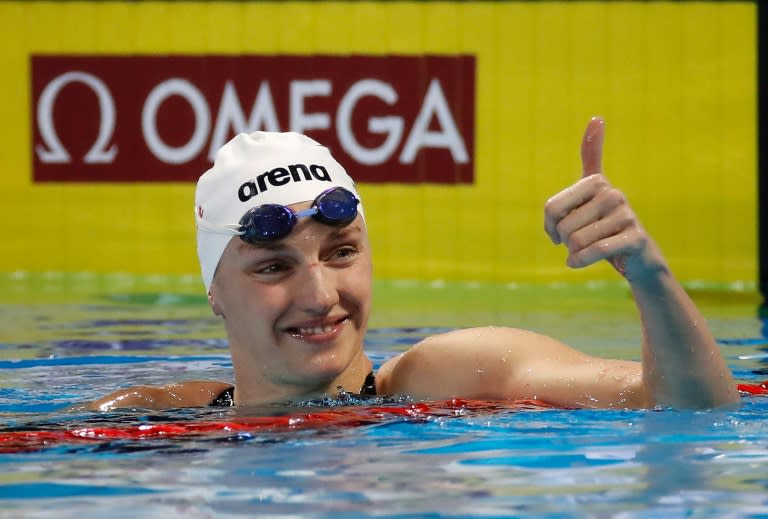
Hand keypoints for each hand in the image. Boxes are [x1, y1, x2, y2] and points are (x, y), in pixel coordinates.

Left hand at [544, 117, 664, 280]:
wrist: (635, 258)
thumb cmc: (601, 228)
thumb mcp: (587, 195)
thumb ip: (589, 158)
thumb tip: (598, 118)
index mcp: (596, 182)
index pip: (552, 207)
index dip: (548, 225)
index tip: (555, 232)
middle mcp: (613, 193)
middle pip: (563, 226)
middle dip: (564, 242)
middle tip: (577, 243)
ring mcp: (626, 215)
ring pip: (577, 240)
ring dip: (574, 253)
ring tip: (587, 251)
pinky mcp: (635, 237)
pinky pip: (594, 251)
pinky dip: (580, 261)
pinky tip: (577, 263)